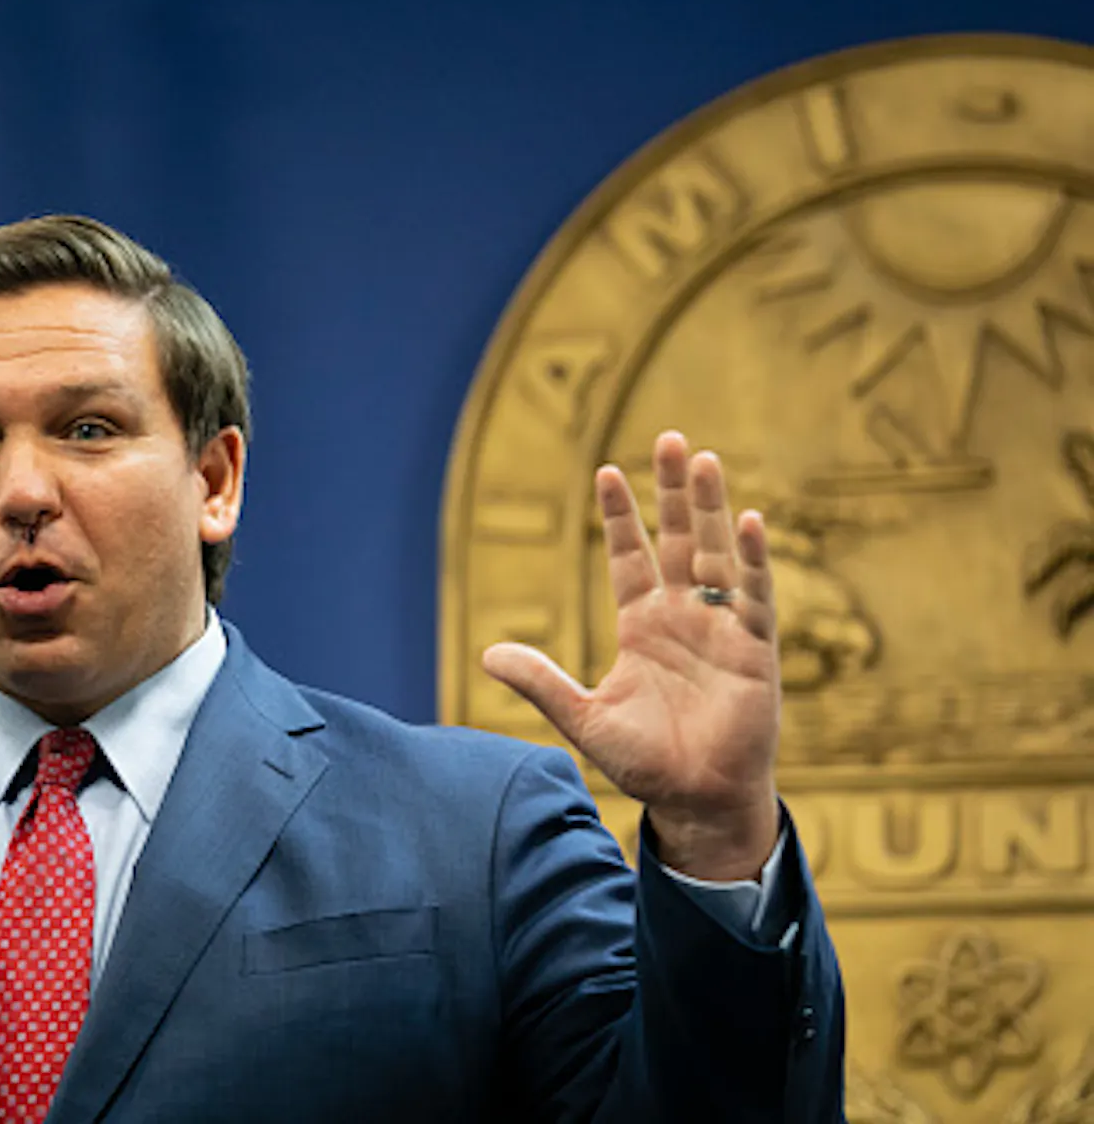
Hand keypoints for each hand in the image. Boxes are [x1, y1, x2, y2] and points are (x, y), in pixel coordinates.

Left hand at [482, 431, 781, 879]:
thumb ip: (541, 682)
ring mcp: (720, 629)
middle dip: (672, 492)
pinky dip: (753, 560)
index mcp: (642, 625)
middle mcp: (683, 617)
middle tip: (670, 438)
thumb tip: (486, 654)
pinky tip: (750, 522)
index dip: (618, 517)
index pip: (629, 556)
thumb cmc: (645, 762)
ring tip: (704, 459)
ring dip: (710, 509)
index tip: (606, 471)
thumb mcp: (582, 716)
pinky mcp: (753, 650)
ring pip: (716, 555)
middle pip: (677, 540)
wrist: (694, 801)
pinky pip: (755, 596)